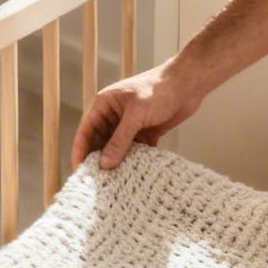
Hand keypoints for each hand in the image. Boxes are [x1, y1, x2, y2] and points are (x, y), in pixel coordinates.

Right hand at [71, 63, 204, 169]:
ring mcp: (130, 125)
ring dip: (116, 162)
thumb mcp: (135, 115)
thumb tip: (104, 163)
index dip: (80, 151)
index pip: (86, 131)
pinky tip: (133, 174)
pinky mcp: (145, 133)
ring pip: (117, 148)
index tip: (79, 171)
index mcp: (104, 105)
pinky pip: (134, 151)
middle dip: (98, 160)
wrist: (188, 85)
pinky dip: (133, 161)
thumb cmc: (159, 89)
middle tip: (96, 182)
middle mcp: (114, 116)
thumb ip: (120, 140)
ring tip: (114, 182)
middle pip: (100, 142)